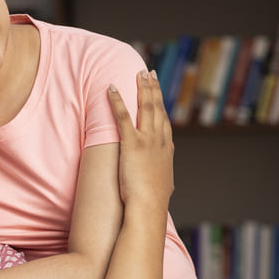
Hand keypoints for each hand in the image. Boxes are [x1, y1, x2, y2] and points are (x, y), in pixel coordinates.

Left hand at [110, 70, 173, 213]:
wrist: (148, 206)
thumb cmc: (152, 202)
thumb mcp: (161, 185)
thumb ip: (159, 177)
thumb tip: (160, 180)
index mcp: (166, 149)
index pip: (164, 121)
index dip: (160, 104)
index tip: (158, 91)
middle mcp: (160, 140)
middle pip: (157, 108)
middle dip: (153, 88)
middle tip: (149, 72)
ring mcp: (147, 140)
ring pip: (145, 107)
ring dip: (142, 88)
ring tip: (138, 72)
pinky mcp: (132, 144)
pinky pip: (122, 117)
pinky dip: (117, 100)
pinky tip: (111, 88)